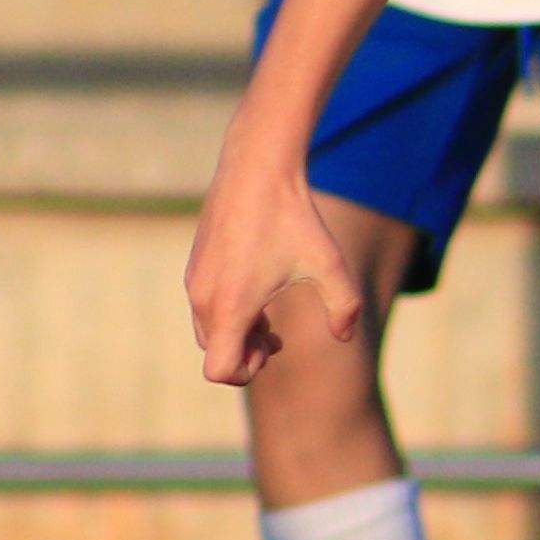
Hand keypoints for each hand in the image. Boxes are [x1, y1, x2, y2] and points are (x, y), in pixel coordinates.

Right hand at [186, 153, 365, 388]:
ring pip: (208, 329)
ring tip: (269, 323)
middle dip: (246, 354)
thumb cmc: (293, 218)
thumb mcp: (329, 264)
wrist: (257, 166)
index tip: (272, 350)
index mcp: (230, 306)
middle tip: (276, 339)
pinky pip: (205, 305)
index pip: (219, 370)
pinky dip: (227, 312)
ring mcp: (195, 279)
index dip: (246, 373)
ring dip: (237, 334)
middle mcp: (204, 297)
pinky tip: (258, 294)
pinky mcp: (195, 263)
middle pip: (215, 352)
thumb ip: (345, 307)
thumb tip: (344, 337)